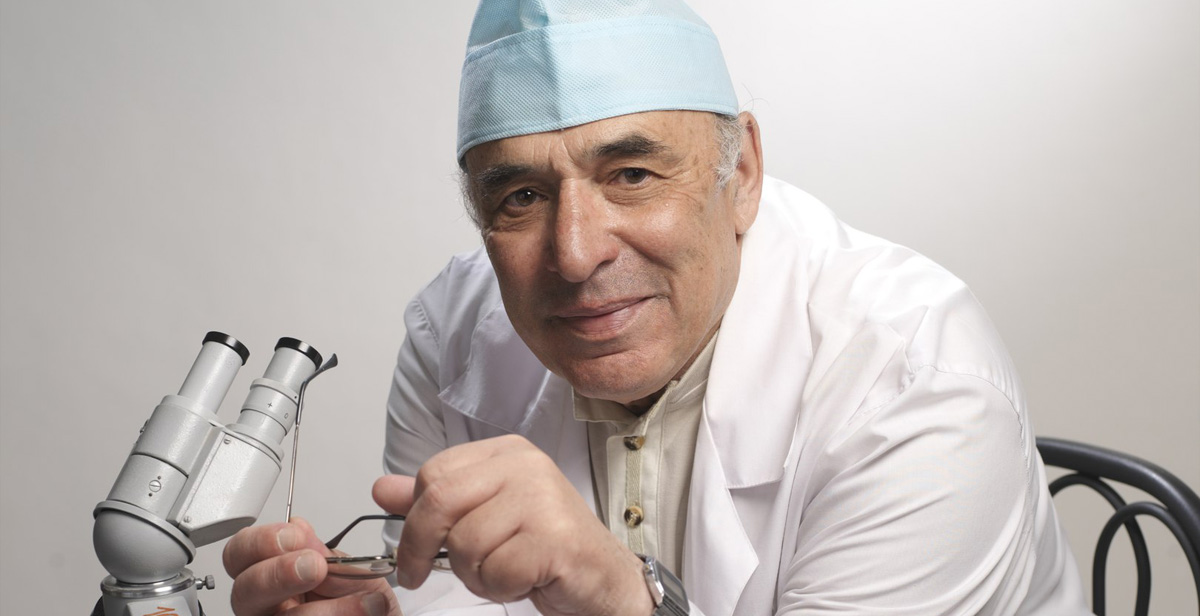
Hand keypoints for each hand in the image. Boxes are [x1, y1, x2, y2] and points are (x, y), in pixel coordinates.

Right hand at [222, 517, 400, 615]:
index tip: (294, 536)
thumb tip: (296, 527)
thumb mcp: (351, 572)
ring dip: (327, 609)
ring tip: (366, 601)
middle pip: (243, 591)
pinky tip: (367, 612)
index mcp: (273, 574)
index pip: (240, 554)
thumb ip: (324, 555)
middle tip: (315, 567)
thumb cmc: (365, 600)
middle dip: (278, 574)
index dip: (259, 542)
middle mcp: (267, 606)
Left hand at [373, 434, 653, 615]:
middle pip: (440, 501)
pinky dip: (501, 589)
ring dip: (475, 575)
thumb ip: (435, 503)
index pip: (434, 473)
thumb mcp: (484, 518)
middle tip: (418, 574)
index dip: (414, 518)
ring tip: (504, 572)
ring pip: (466, 544)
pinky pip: (496, 571)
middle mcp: (526, 466)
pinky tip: (525, 581)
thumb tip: (381, 489)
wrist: (604, 579)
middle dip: (420, 547)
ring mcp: (543, 499)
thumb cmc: (546, 549)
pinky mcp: (555, 538)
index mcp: (507, 453)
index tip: (414, 551)